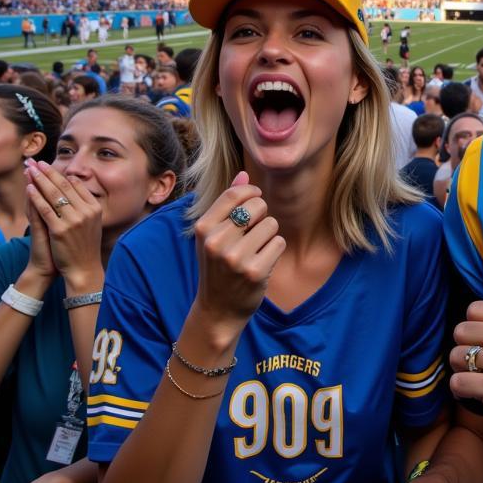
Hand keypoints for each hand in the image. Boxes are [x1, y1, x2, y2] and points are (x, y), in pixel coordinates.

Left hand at [25, 160, 103, 290]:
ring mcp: (74, 221)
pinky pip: (45, 209)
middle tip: (36, 162)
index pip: (76, 185)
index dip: (60, 174)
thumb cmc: (84, 246)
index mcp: (95, 208)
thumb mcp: (91, 223)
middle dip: (48, 172)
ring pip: (54, 195)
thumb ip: (84, 204)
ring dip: (40, 179)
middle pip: (64, 186)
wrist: (83, 269)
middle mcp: (86, 212)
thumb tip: (73, 183)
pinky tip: (29, 187)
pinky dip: (36, 197)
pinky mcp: (60, 230)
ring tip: (30, 169)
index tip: (49, 166)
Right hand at [192, 172, 285, 328]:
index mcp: (203, 228)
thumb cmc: (218, 265)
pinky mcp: (255, 271)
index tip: (255, 202)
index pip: (236, 193)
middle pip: (257, 206)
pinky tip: (262, 262)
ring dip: (269, 235)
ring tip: (255, 250)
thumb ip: (227, 202)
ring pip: (271, 224)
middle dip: (262, 216)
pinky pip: (279, 243)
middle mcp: (216, 241)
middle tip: (253, 233)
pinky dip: (275, 250)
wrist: (218, 308)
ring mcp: (235, 258)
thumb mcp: (213, 234)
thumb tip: (245, 174)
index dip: (252, 193)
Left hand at [450, 301, 482, 451]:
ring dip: (462, 372)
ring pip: (456, 356)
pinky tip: (479, 396)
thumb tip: (463, 322)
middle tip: (480, 367)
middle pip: (461, 331)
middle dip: (464, 351)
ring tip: (482, 381)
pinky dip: (462, 392)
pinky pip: (457, 382)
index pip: (474, 310)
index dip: (474, 330)